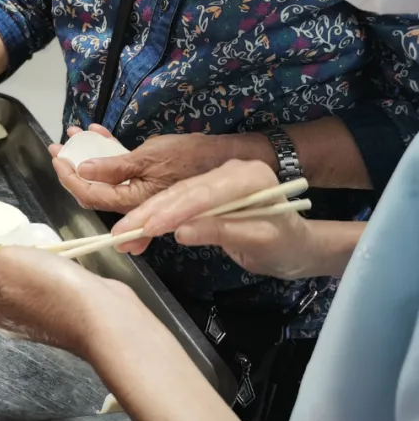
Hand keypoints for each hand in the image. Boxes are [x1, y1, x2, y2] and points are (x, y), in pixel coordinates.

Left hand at [0, 246, 147, 360]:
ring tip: (40, 255)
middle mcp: (5, 319)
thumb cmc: (46, 286)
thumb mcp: (3, 264)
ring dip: (27, 267)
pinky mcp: (57, 315)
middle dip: (2, 262)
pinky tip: (58, 268)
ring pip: (19, 285)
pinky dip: (48, 276)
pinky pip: (43, 290)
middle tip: (18, 248)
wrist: (99, 315)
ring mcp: (33, 320)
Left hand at [53, 126, 274, 213]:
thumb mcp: (153, 155)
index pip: (90, 195)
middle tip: (58, 146)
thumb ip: (117, 166)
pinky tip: (100, 133)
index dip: (70, 178)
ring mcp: (144, 192)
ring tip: (75, 132)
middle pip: (94, 190)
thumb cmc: (195, 157)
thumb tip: (83, 170)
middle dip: (73, 167)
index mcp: (133, 200)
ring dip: (89, 155)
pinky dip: (109, 152)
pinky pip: (124, 171)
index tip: (57, 159)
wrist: (231, 160)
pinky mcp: (153, 182)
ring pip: (107, 178)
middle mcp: (135, 201)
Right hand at [110, 160, 317, 279]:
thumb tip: (180, 231)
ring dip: (146, 216)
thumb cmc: (287, 247)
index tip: (146, 227)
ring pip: (174, 196)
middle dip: (149, 213)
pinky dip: (157, 218)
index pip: (202, 193)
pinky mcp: (209, 193)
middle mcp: (229, 172)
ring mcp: (217, 180)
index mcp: (248, 177)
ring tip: (122, 234)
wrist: (300, 247)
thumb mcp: (259, 242)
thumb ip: (221, 231)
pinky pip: (178, 203)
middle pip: (182, 192)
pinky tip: (138, 229)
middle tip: (120, 232)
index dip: (171, 210)